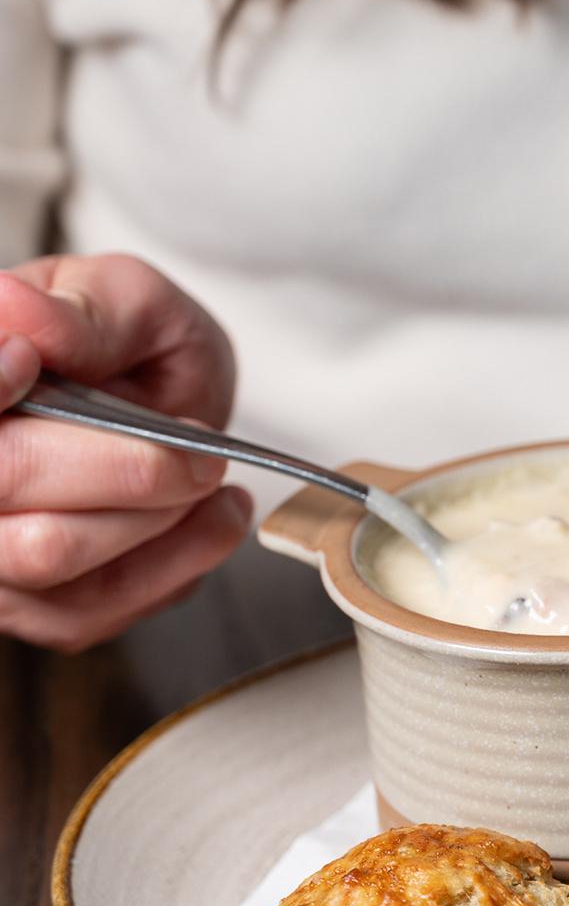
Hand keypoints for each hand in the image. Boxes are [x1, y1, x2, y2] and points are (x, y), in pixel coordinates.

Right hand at [0, 253, 250, 649]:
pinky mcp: (32, 606)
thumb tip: (19, 313)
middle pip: (6, 481)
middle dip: (122, 466)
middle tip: (201, 450)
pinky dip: (172, 564)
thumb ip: (85, 310)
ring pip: (49, 555)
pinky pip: (94, 606)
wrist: (163, 404)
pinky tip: (211, 519)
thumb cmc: (130, 346)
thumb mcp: (126, 298)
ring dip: (153, 519)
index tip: (30, 361)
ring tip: (210, 479)